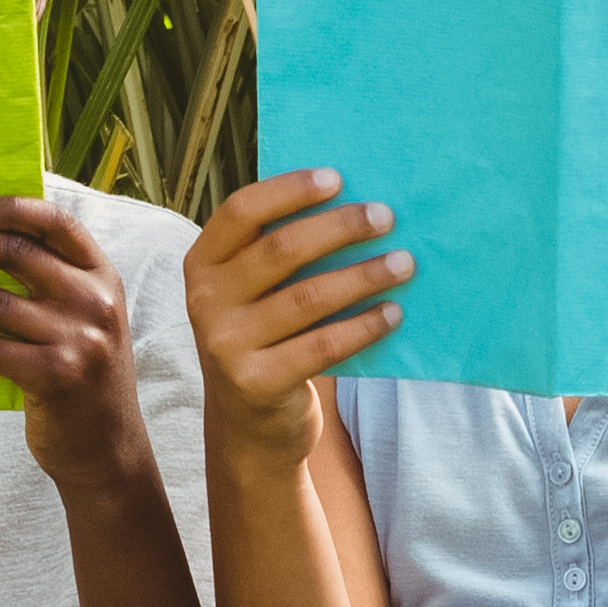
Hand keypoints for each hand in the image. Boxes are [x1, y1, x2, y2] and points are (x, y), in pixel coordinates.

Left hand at [0, 196, 160, 502]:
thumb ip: (53, 286)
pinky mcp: (54, 375)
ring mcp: (77, 339)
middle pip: (15, 254)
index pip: (58, 224)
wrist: (108, 449)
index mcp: (103, 277)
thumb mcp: (85, 322)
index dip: (13, 209)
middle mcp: (95, 302)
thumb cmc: (82, 377)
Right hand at [182, 167, 405, 473]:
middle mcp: (206, 301)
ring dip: (364, 276)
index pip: (242, 211)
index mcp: (202, 264)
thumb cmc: (266, 341)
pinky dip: (363, 327)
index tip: (338, 179)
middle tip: (386, 218)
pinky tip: (393, 314)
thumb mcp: (252, 295)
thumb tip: (353, 203)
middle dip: (341, 228)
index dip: (290, 190)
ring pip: (309, 297)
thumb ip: (278, 255)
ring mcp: (227, 344)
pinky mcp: (256, 383)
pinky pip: (322, 346)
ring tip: (404, 264)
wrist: (249, 428)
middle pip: (282, 249)